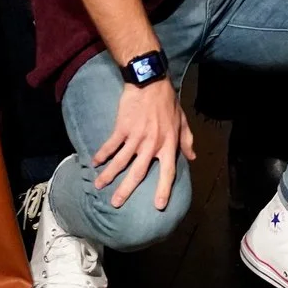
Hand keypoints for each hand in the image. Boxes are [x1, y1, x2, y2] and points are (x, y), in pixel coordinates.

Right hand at [91, 76, 196, 211]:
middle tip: (116, 204)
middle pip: (139, 172)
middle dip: (126, 190)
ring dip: (108, 175)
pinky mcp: (122, 127)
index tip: (158, 206)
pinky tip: (94, 163)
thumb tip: (192, 157)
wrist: (150, 81)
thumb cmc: (168, 102)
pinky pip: (110, 145)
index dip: (163, 189)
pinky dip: (102, 155)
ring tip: (98, 186)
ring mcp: (136, 136)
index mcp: (168, 144)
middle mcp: (152, 144)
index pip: (168, 172)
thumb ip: (187, 140)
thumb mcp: (182, 121)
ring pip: (121, 161)